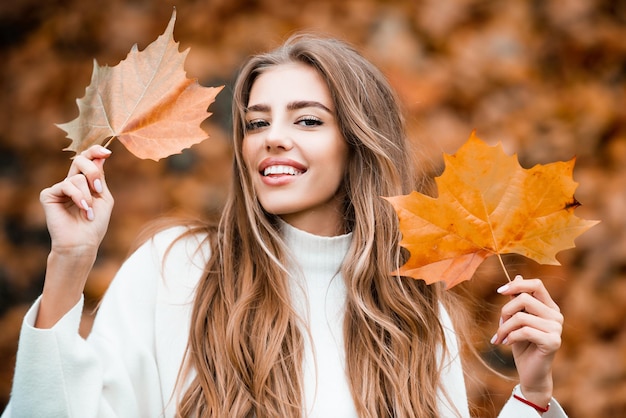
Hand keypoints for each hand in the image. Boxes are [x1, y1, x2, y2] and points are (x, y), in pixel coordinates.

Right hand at [36, 145, 113, 327]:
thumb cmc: (95, 224)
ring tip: (89, 211)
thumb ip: (100, 177)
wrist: (82, 243)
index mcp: (85, 182)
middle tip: (98, 188)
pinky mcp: (49, 195)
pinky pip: (66, 185)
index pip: (88, 159)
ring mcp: (59, 188)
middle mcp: (72, 182)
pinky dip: (78, 197)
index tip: (107, 152)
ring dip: (88, 196)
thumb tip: (100, 156)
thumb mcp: (104, 197)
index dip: (95, 151)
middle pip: (80, 160)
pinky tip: (83, 210)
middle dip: (93, 171)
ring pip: (76, 177)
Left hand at [491, 275, 562, 407]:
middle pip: (524, 298)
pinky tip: (506, 343)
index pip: (536, 285)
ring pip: (521, 317)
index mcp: (549, 307)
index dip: (517, 285)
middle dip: (505, 310)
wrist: (530, 372)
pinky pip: (524, 331)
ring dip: (504, 327)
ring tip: (499, 337)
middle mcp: (556, 315)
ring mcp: (556, 329)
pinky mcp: (553, 342)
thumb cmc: (522, 344)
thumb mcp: (517, 319)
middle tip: (499, 324)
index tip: (499, 291)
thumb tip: (516, 276)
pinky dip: (510, 337)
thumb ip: (518, 300)